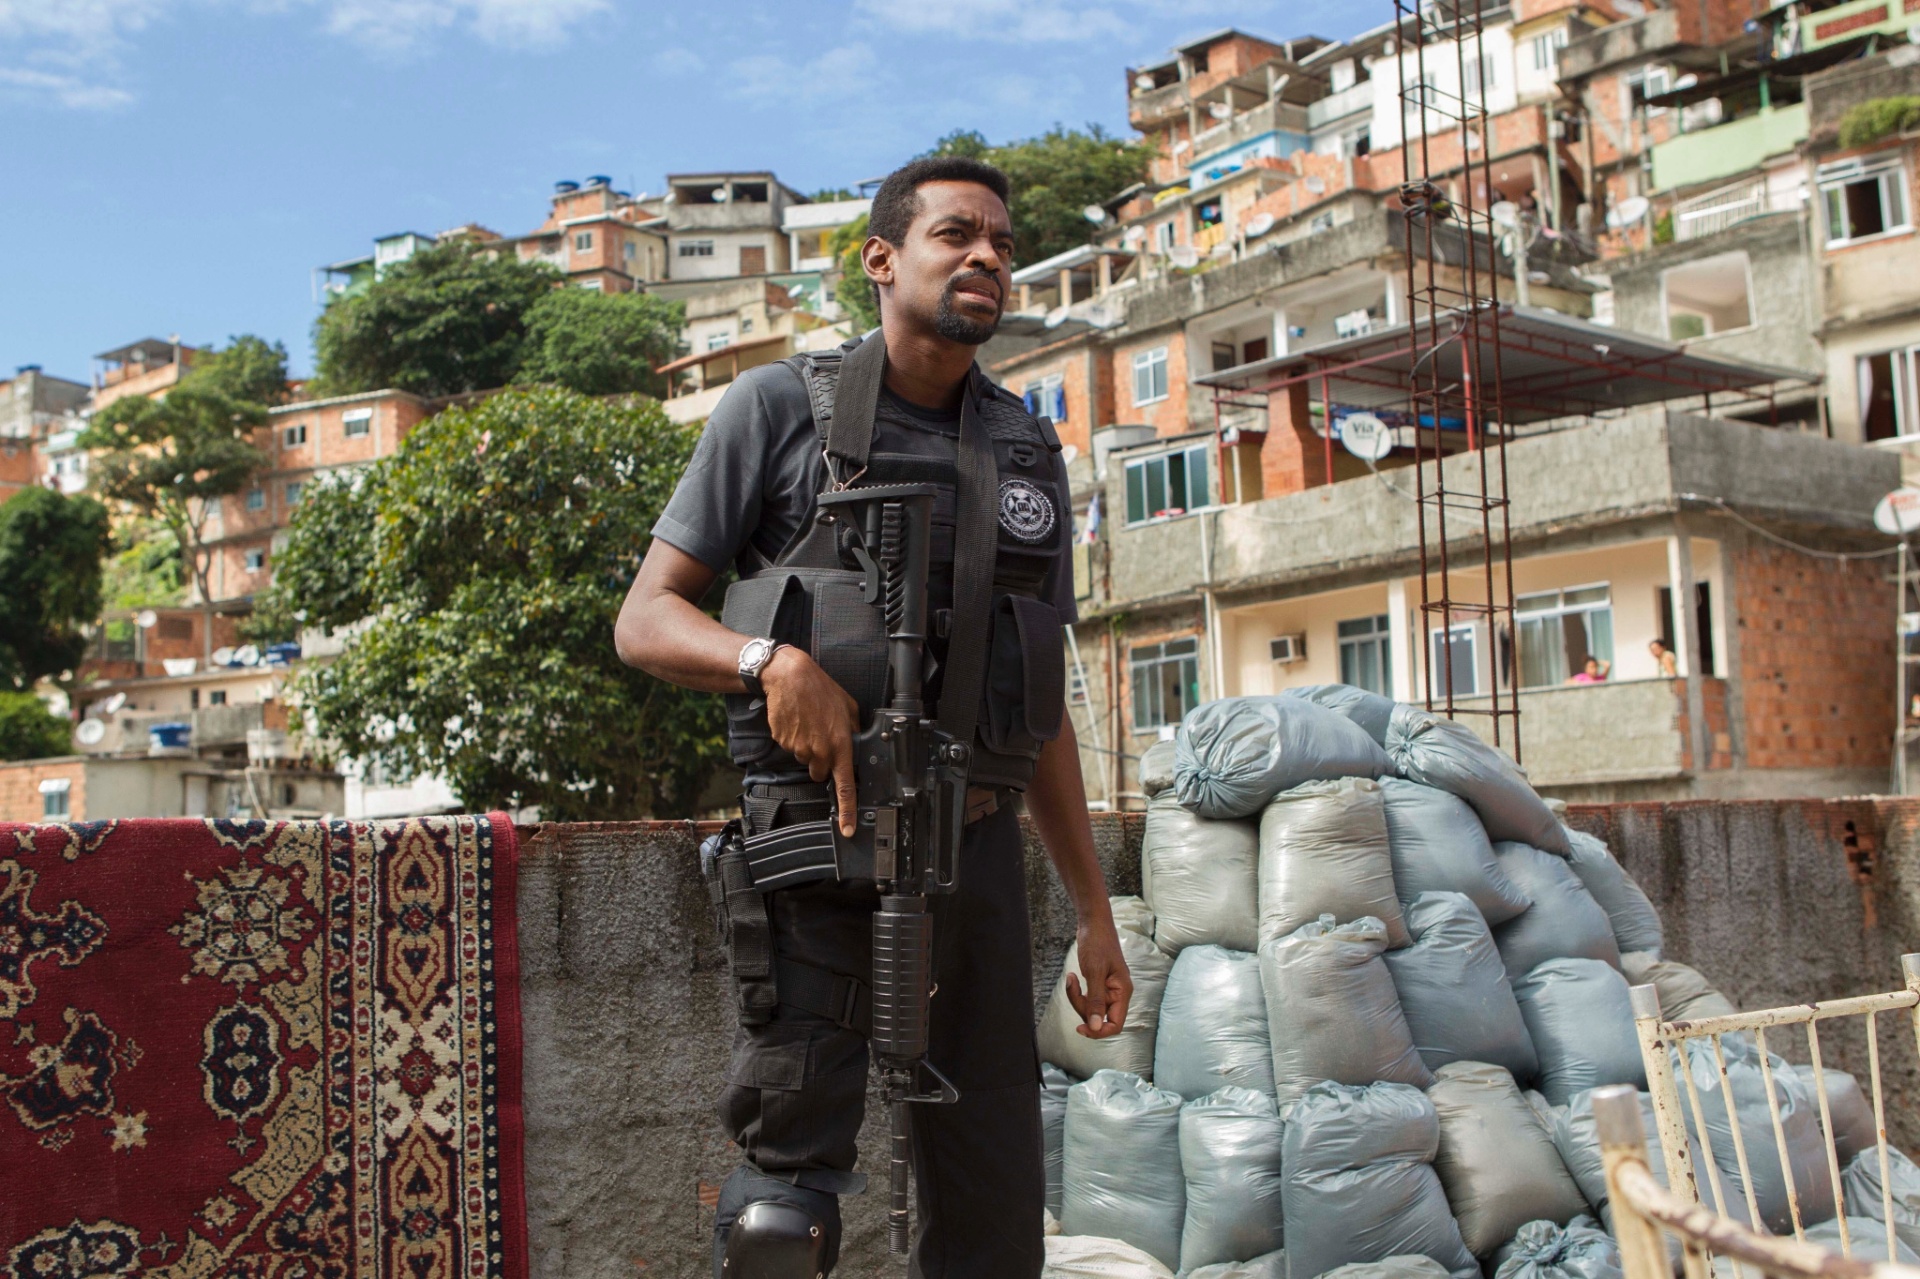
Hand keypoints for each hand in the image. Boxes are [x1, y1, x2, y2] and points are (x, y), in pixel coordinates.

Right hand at [761, 645, 859, 835]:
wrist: (789, 677)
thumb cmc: (820, 689)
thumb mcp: (848, 707)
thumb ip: (854, 730)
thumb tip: (857, 743)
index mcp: (840, 745)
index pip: (845, 786)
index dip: (847, 811)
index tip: (847, 828)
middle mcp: (819, 751)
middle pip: (820, 772)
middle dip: (822, 760)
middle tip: (822, 735)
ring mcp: (798, 749)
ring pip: (805, 758)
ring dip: (808, 746)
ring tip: (809, 721)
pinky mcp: (783, 742)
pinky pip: (791, 747)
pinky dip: (794, 737)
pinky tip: (797, 719)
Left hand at [1066, 915, 1132, 1039]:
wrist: (1093, 923)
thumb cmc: (1097, 943)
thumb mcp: (1095, 972)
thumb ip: (1095, 1000)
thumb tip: (1095, 1027)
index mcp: (1123, 991)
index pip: (1115, 1024)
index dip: (1099, 1031)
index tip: (1080, 1028)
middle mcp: (1118, 993)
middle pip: (1099, 1017)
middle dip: (1082, 1007)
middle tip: (1072, 986)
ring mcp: (1108, 989)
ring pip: (1091, 1008)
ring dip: (1077, 998)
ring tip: (1071, 978)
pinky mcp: (1098, 984)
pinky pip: (1087, 998)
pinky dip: (1077, 992)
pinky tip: (1073, 978)